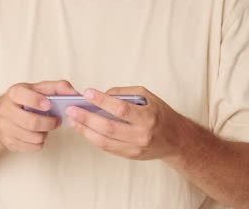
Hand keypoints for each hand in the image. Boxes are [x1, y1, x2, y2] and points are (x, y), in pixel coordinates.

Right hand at [0, 79, 78, 152]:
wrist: (0, 115)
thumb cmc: (24, 100)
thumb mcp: (37, 89)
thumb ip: (57, 87)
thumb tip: (74, 93)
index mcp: (14, 93)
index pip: (22, 96)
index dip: (36, 101)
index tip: (48, 105)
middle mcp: (6, 110)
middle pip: (31, 122)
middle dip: (49, 123)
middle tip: (57, 121)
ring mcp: (5, 127)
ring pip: (33, 137)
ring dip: (45, 133)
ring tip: (46, 127)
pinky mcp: (8, 142)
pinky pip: (31, 147)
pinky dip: (40, 142)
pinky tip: (38, 134)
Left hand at [65, 86, 186, 160]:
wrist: (176, 140)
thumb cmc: (161, 115)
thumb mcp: (149, 97)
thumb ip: (125, 93)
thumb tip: (103, 94)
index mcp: (148, 117)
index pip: (121, 109)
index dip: (102, 101)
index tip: (88, 93)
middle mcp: (141, 134)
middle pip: (108, 127)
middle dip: (86, 118)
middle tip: (72, 109)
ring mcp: (135, 148)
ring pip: (104, 141)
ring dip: (85, 130)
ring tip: (73, 120)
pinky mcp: (129, 156)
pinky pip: (107, 148)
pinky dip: (93, 138)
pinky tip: (84, 130)